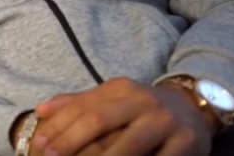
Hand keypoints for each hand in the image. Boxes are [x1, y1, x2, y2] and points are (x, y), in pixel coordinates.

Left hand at [29, 77, 211, 155]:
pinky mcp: (186, 142)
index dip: (58, 126)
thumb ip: (78, 104)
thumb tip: (41, 110)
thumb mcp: (112, 99)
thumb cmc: (141, 108)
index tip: (39, 145)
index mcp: (120, 88)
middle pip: (100, 121)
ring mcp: (164, 121)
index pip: (82, 107)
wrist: (194, 108)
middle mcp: (141, 101)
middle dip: (72, 142)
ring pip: (128, 143)